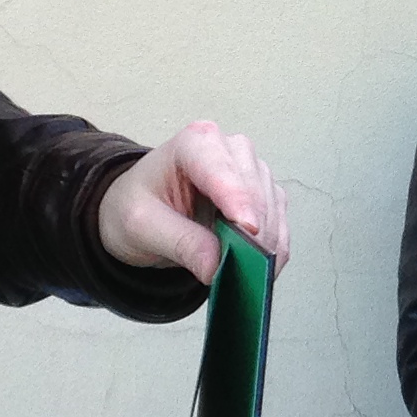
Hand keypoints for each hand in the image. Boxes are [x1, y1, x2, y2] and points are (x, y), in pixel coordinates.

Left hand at [97, 120, 288, 282]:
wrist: (143, 212)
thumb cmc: (136, 205)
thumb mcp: (142, 225)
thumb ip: (180, 242)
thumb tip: (215, 266)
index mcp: (195, 143)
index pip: (222, 170)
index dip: (237, 199)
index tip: (248, 229)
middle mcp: (230, 150)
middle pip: (254, 191)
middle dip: (251, 231)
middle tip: (239, 268)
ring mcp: (251, 173)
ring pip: (272, 209)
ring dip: (263, 244)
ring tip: (243, 273)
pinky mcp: (264, 197)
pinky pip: (279, 226)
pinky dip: (272, 252)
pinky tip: (256, 269)